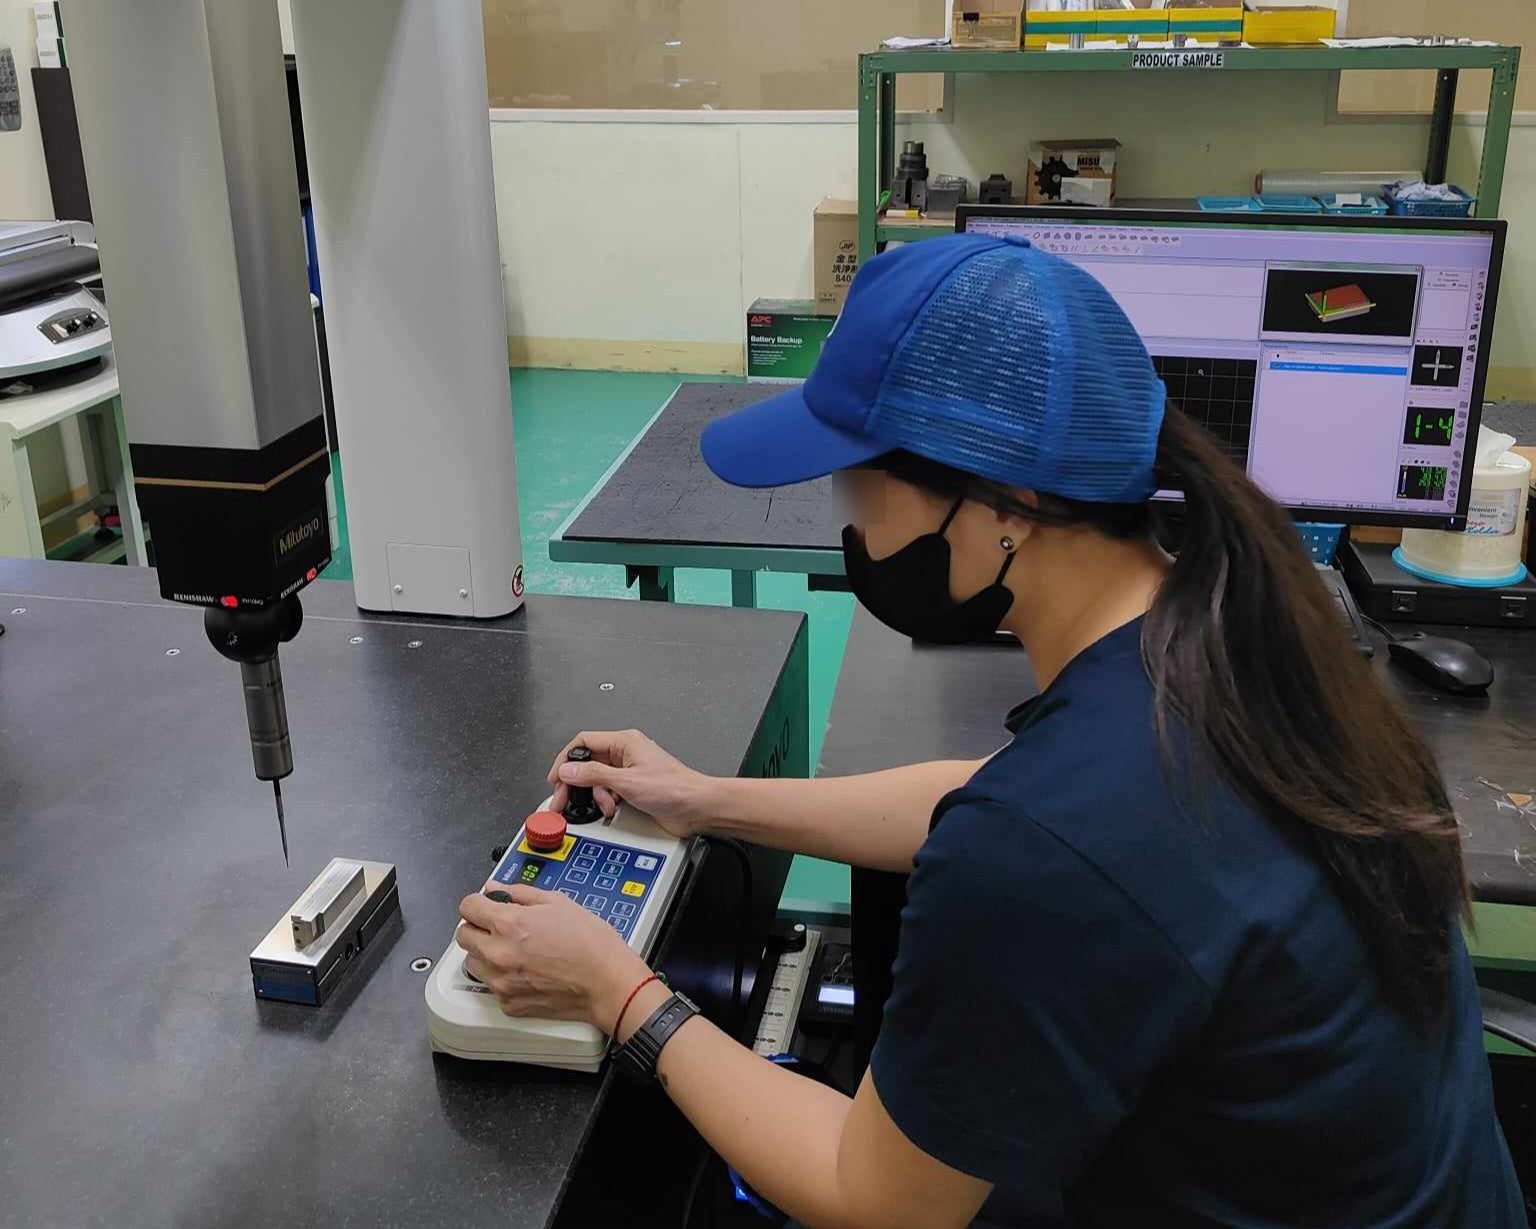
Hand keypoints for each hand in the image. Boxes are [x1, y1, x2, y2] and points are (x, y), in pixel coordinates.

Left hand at [457, 885, 650, 1031]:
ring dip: (485, 953)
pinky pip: (492, 986)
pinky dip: (502, 977)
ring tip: (514, 950)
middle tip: (500, 927)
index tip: (487, 906)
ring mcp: (501, 982)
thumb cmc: (591, 943)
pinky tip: (526, 971)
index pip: (467, 907)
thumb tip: (496, 889)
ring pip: (473, 963)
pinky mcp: (509, 1004)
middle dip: (479, 927)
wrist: (607, 982)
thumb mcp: (559, 903)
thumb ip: (521, 894)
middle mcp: (499, 954)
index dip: (478, 903)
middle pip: (463, 935)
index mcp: (509, 924)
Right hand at [546, 729, 714, 838]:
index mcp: (624, 742)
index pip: (583, 742)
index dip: (565, 759)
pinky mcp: (632, 788)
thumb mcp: (627, 781)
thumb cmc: (675, 788)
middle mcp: (625, 754)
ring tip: (605, 806)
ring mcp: (628, 772)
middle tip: (564, 800)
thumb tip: (568, 770)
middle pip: (587, 764)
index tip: (556, 778)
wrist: (697, 808)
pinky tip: (613, 809)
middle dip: (576, 783)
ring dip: (595, 797)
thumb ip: (594, 775)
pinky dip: (606, 802)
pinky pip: (608, 792)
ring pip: (596, 781)